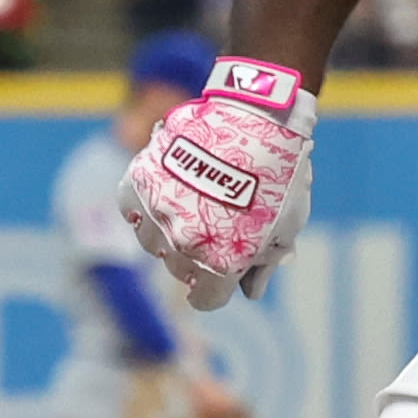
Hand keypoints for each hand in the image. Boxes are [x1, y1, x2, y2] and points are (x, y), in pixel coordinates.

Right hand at [120, 57, 316, 309]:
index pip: (206, 300)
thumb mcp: (286, 226)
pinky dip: (144, 206)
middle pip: (179, 270)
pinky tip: (165, 195)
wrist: (256, 117)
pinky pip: (131, 209)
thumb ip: (264, 264)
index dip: (219, 288)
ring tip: (191, 206)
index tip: (225, 272)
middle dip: (197, 257)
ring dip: (168, 232)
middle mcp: (181, 244)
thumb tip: (250, 292)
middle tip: (215, 228)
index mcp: (219, 263)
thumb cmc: (279, 174)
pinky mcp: (139, 181)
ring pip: (152, 242)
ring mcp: (156, 212)